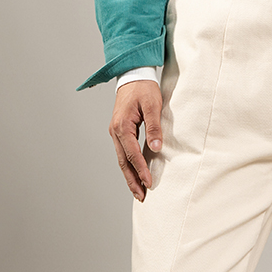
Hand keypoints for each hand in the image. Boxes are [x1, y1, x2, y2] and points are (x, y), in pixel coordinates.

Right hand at [110, 81, 162, 200]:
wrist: (133, 75)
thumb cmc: (143, 88)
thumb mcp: (153, 105)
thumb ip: (154, 127)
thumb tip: (156, 147)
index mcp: (122, 126)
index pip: (132, 154)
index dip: (141, 170)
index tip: (149, 182)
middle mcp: (115, 131)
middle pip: (123, 162)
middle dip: (132, 180)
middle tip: (141, 196)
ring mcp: (115, 132)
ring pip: (122, 159)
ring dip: (130, 176)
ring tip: (138, 191)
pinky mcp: (119, 132)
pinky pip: (123, 153)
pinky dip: (129, 166)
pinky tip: (135, 174)